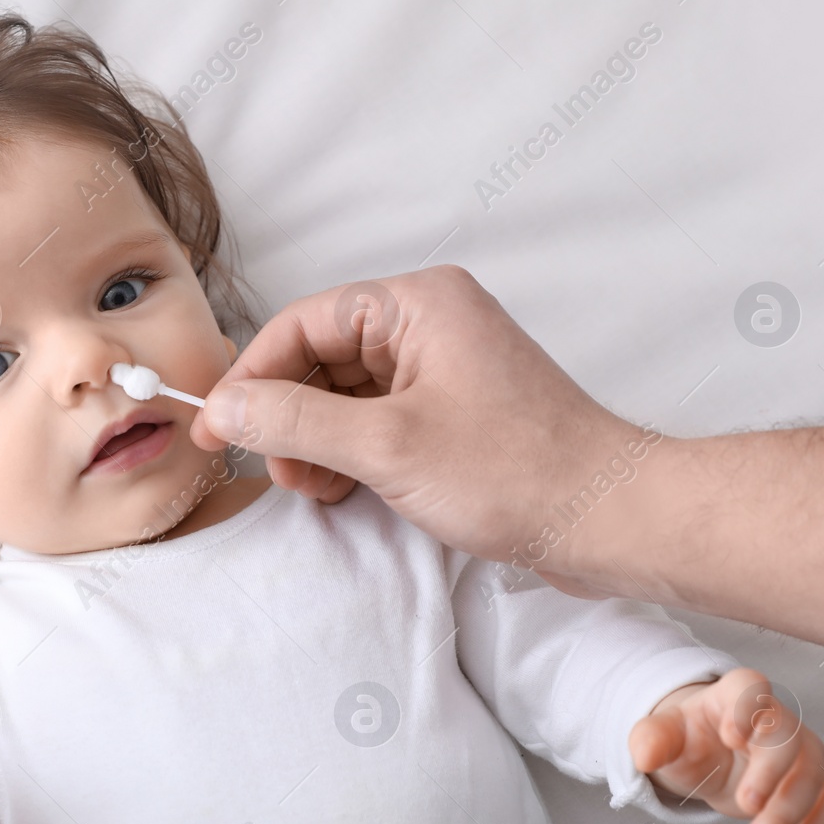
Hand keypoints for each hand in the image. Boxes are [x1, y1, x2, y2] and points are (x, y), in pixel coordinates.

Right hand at [189, 265, 641, 592]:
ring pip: (343, 395)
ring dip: (315, 443)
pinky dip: (347, 455)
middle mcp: (430, 325)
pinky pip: (375, 421)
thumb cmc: (519, 473)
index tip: (216, 427)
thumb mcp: (386, 448)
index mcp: (418, 304)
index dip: (252, 377)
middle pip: (320, 357)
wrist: (606, 520)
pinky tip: (342, 490)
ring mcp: (442, 370)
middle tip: (273, 470)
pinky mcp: (451, 413)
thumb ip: (295, 423)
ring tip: (314, 488)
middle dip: (287, 417)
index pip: (303, 323)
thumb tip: (228, 408)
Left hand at [628, 668, 823, 823]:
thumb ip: (651, 739)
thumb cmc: (689, 740)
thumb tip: (643, 756)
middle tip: (746, 806)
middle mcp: (777, 717)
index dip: (746, 709)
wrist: (711, 759)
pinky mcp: (819, 778)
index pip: (750, 688)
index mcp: (736, 695)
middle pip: (787, 738)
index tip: (731, 737)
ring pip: (813, 774)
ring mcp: (803, 747)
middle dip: (770, 775)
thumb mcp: (664, 737)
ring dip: (789, 813)